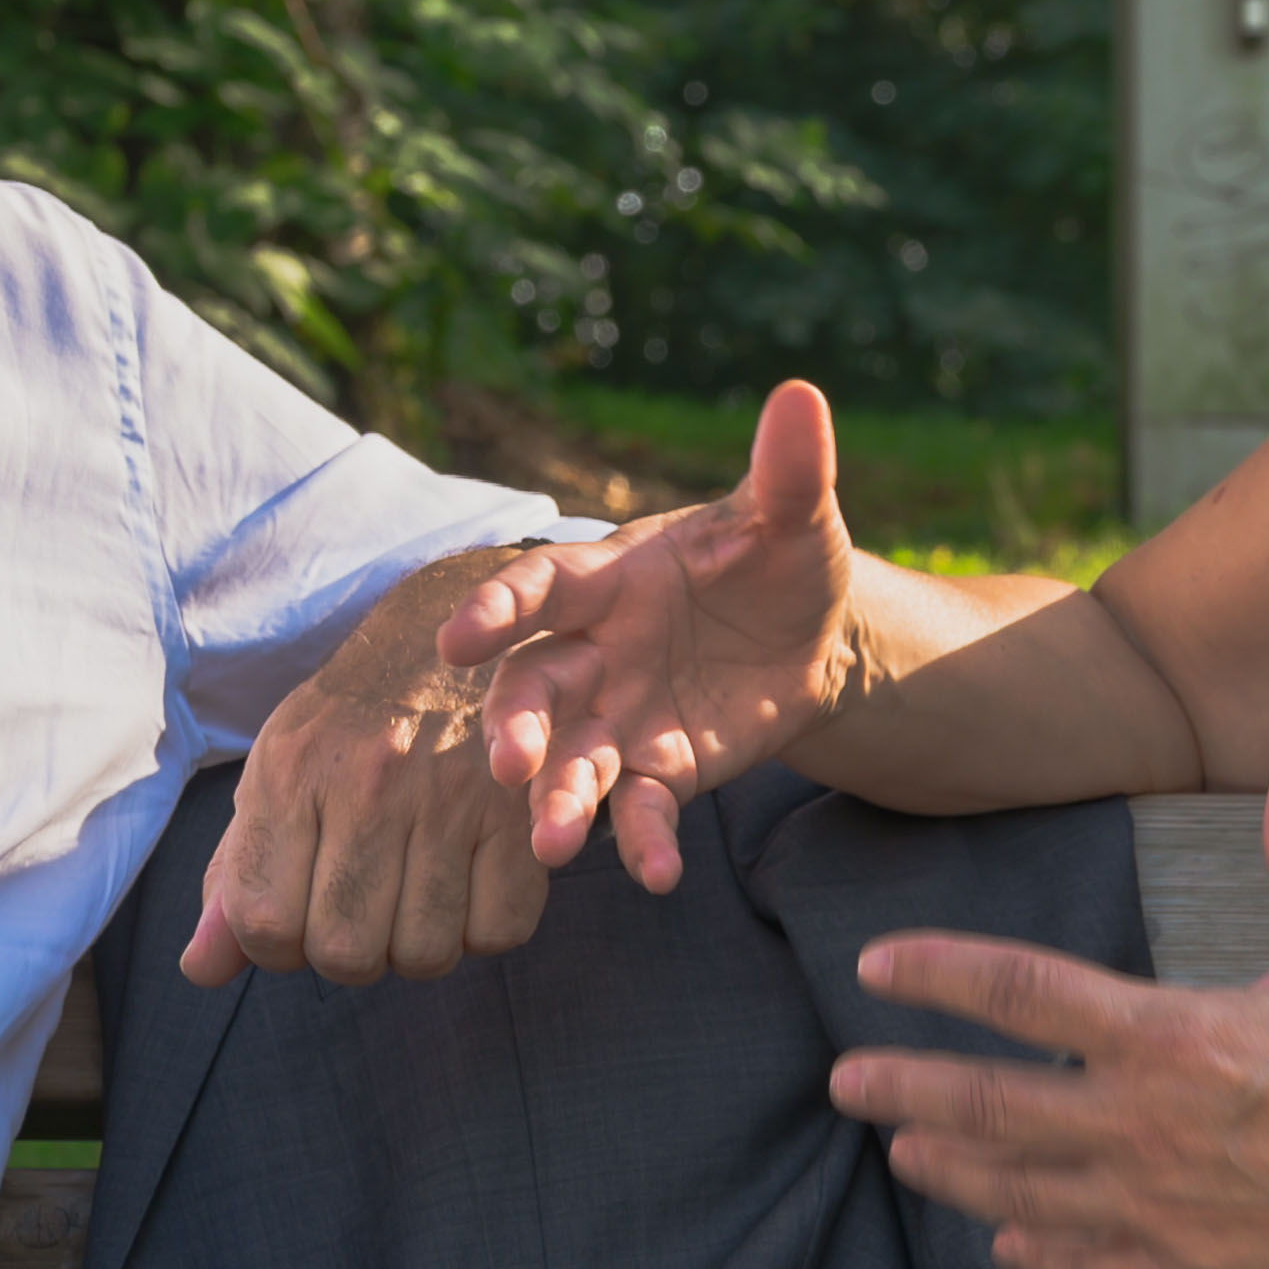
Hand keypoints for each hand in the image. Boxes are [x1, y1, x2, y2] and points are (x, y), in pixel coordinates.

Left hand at [181, 547, 552, 985]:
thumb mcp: (274, 778)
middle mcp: (369, 783)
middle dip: (347, 954)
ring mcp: (451, 797)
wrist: (443, 641)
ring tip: (411, 898)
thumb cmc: (344, 730)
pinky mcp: (519, 810)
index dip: (274, 946)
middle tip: (358, 914)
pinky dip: (482, 928)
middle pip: (345, 953)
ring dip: (415, 945)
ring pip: (425, 952)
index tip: (295, 917)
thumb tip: (201, 969)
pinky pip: (500, 930)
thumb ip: (234, 875)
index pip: (263, 922)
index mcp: (292, 774)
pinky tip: (464, 888)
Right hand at [444, 381, 860, 891]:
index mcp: (610, 577)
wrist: (812, 633)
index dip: (498, 610)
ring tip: (553, 843)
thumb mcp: (791, 515)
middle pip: (534, 686)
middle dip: (514, 723)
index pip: (541, 588)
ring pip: (570, 757)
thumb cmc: (778, 557)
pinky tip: (657, 875)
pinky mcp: (661, 767)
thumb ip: (787, 469)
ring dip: (556, 797)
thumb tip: (802, 393)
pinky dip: (642, 839)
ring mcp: (621, 714)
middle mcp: (597, 649)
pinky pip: (640, 808)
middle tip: (506, 762)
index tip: (455, 643)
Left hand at [827, 752, 1268, 1268]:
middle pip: (991, 1109)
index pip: (1024, 996)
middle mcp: (1147, 1128)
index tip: (875, 967)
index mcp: (1175, 1039)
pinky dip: (1039, 1259)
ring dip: (952, 1174)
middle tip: (844, 1084)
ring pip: (1021, 1195)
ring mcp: (1162, 1211)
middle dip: (908, 1091)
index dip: (940, 975)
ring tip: (903, 1156)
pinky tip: (1009, 1246)